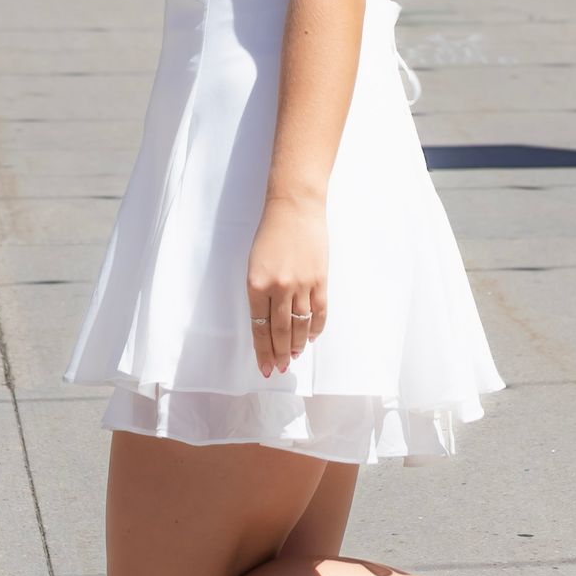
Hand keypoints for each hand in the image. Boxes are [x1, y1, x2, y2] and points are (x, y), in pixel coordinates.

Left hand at [246, 193, 328, 376]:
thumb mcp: (255, 263)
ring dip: (297, 345)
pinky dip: (315, 328)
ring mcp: (301, 284)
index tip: (265, 368)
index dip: (263, 351)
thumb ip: (260, 291)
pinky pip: (319, 312)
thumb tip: (267, 320)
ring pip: (300, 326)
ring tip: (294, 357)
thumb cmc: (271, 232)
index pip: (259, 328)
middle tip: (280, 368)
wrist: (295, 207)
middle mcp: (278, 288)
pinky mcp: (320, 279)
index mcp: (256, 284)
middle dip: (279, 354)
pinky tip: (310, 337)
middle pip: (280, 332)